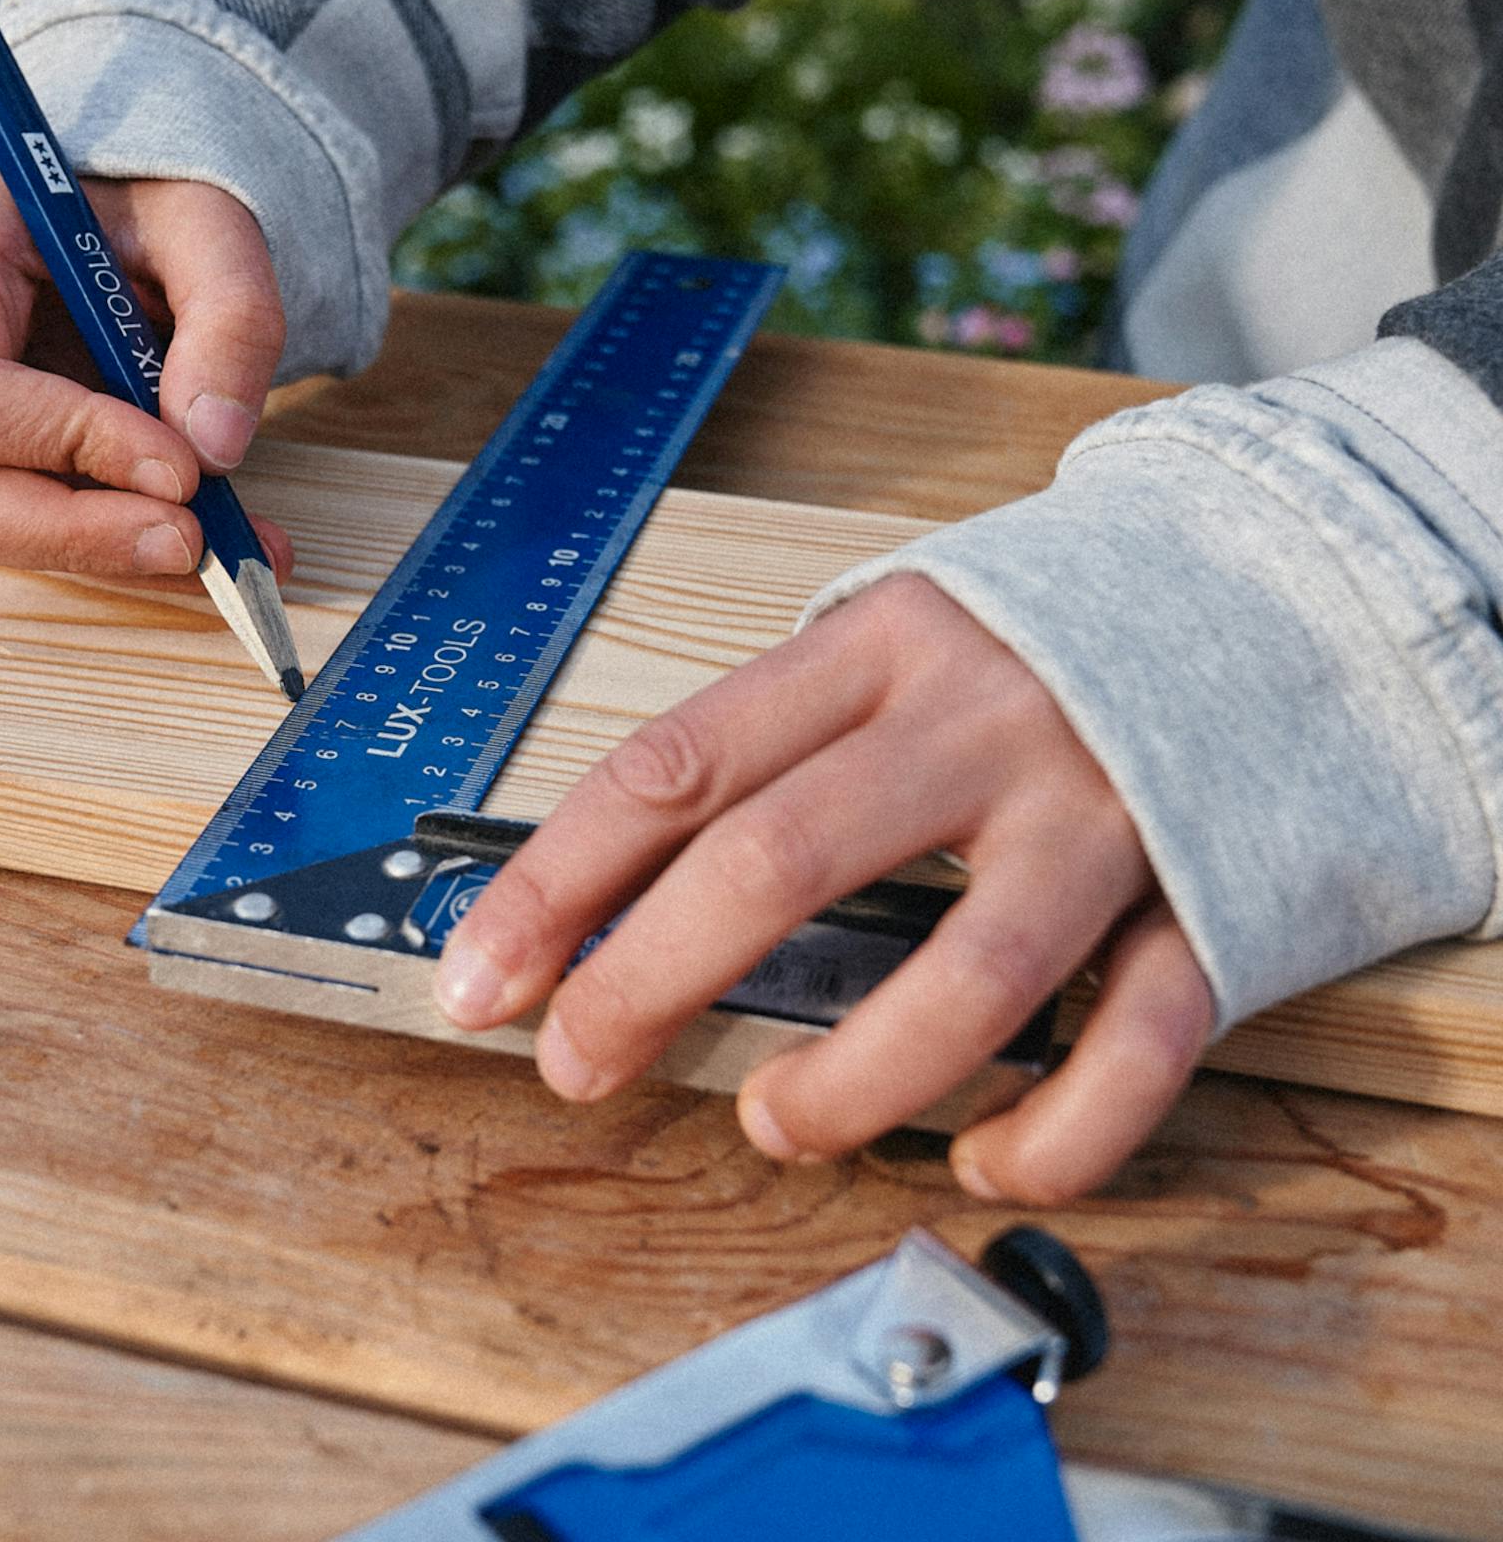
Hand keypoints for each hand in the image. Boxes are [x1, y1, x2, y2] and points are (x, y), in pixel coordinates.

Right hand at [0, 174, 291, 583]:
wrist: (122, 215)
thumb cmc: (152, 204)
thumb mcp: (214, 227)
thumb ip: (231, 319)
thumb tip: (215, 447)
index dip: (65, 443)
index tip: (182, 471)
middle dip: (73, 533)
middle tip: (195, 544)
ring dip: (98, 553)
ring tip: (219, 549)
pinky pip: (9, 528)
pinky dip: (108, 547)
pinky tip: (195, 542)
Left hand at [432, 573, 1214, 1203]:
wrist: (1259, 587)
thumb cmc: (1029, 641)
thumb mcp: (886, 643)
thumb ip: (779, 744)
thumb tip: (616, 890)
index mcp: (876, 646)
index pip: (677, 764)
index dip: (560, 881)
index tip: (482, 972)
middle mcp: (976, 723)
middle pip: (781, 861)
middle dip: (649, 980)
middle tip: (579, 1062)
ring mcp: (1096, 813)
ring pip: (964, 979)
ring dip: (846, 1082)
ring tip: (772, 1122)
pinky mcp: (1201, 899)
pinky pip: (1132, 1051)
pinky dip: (1047, 1135)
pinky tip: (977, 1154)